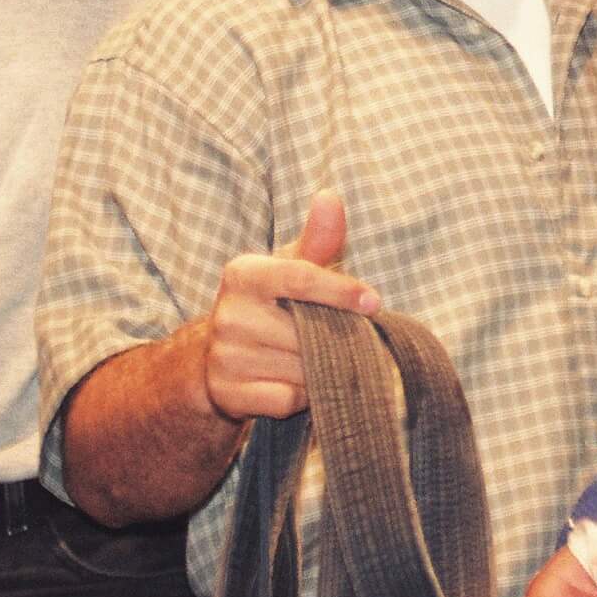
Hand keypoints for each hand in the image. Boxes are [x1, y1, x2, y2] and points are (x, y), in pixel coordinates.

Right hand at [198, 190, 380, 421]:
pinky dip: (303, 395)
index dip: (342, 290)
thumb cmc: (272, 302)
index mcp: (243, 274)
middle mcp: (227, 314)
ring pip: (300, 368)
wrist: (222, 354)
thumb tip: (330, 197)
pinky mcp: (227, 394)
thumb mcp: (292, 267)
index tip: (374, 302)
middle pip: (307, 330)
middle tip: (341, 336)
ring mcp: (224, 356)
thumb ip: (318, 238)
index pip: (300, 278)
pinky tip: (295, 382)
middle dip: (334, 336)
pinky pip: (287, 399)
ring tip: (314, 358)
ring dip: (321, 367)